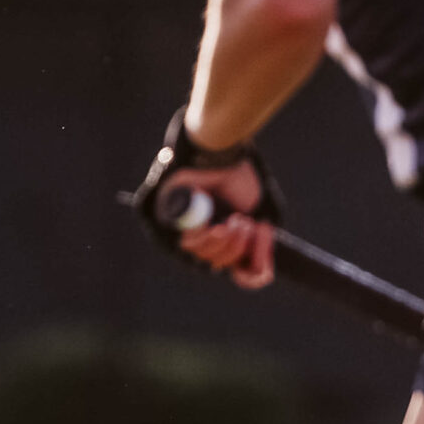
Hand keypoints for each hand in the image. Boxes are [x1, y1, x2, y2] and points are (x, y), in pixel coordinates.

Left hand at [131, 107, 283, 289]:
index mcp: (217, 231)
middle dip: (237, 249)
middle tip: (244, 225)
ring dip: (226, 244)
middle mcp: (196, 232)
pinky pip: (184, 246)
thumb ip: (261, 242)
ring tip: (235, 221)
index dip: (246, 275)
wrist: (220, 148)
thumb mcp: (261, 212)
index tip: (262, 272)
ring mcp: (176, 228)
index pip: (228, 266)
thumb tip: (261, 272)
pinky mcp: (161, 219)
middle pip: (215, 265)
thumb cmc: (238, 173)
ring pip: (201, 257)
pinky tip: (218, 226)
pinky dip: (206, 239)